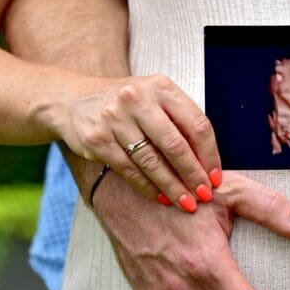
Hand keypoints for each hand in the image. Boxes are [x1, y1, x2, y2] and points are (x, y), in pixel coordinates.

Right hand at [52, 74, 221, 211]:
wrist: (74, 100)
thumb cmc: (127, 104)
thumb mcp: (155, 98)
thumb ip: (180, 121)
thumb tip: (208, 162)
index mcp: (161, 87)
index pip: (196, 123)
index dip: (209, 154)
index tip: (215, 177)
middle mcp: (138, 99)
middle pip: (175, 144)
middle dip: (193, 174)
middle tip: (204, 195)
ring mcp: (115, 119)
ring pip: (151, 160)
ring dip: (172, 186)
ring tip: (185, 203)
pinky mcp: (98, 139)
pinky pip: (129, 169)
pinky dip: (147, 186)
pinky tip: (160, 197)